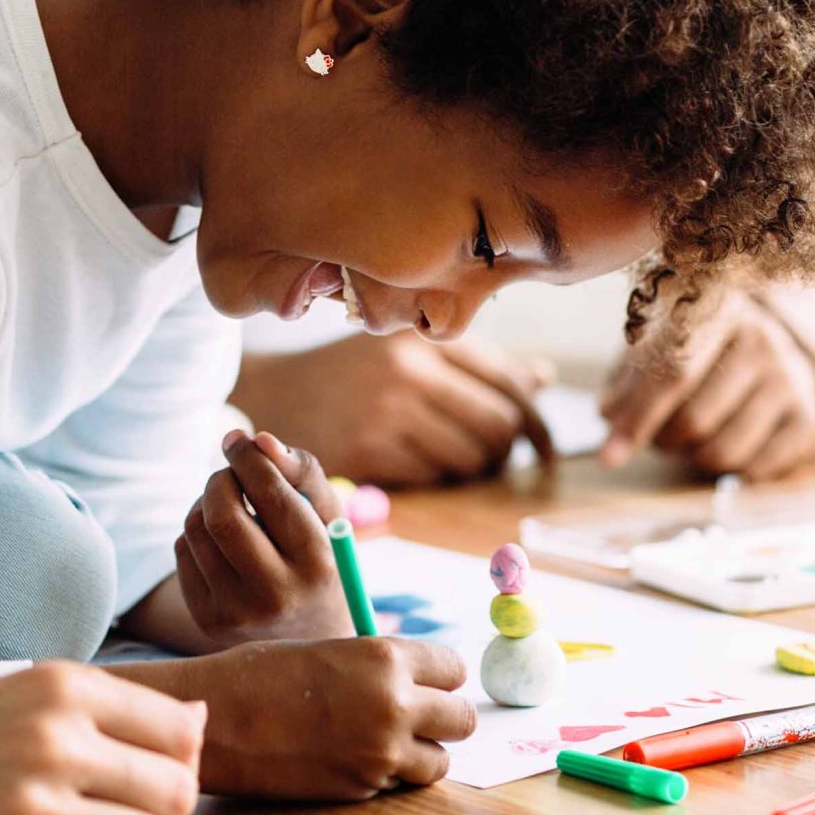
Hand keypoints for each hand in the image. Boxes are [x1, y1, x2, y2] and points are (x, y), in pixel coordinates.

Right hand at [0, 661, 204, 814]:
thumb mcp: (13, 695)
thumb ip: (103, 709)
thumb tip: (199, 723)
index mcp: (60, 686)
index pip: (180, 728)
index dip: (174, 755)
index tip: (144, 768)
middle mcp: (57, 741)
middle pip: (177, 790)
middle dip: (159, 807)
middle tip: (116, 810)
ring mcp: (37, 809)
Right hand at [120, 636, 477, 799]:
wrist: (216, 721)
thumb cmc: (262, 675)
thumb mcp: (330, 650)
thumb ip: (378, 665)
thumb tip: (417, 680)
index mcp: (385, 658)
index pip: (454, 668)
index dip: (439, 675)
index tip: (426, 681)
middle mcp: (393, 705)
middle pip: (462, 719)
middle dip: (444, 717)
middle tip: (417, 715)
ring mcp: (380, 753)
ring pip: (440, 761)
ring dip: (421, 752)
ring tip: (386, 741)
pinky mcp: (361, 789)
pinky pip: (398, 784)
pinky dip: (386, 775)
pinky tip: (353, 758)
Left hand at [174, 429, 352, 645]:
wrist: (311, 635)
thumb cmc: (320, 557)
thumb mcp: (327, 514)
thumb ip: (300, 470)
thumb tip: (257, 439)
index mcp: (317, 563)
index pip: (270, 494)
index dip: (247, 458)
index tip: (237, 440)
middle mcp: (278, 595)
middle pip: (222, 515)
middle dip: (219, 480)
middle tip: (229, 473)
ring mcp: (238, 614)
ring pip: (195, 530)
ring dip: (206, 503)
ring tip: (230, 508)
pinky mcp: (208, 620)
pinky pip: (183, 552)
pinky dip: (197, 533)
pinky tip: (222, 542)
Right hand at [229, 332, 554, 487]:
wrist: (270, 391)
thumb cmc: (350, 371)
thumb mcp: (408, 349)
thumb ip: (473, 363)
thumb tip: (543, 380)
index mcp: (426, 334)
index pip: (510, 382)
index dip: (536, 422)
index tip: (543, 447)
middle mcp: (410, 367)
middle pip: (499, 425)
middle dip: (505, 452)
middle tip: (492, 460)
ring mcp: (388, 410)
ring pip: (472, 459)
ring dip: (472, 471)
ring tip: (451, 462)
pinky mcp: (368, 450)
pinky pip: (434, 478)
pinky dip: (435, 480)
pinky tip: (414, 466)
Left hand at [599, 293, 814, 479]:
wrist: (774, 342)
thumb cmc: (699, 346)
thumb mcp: (660, 343)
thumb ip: (629, 378)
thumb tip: (608, 417)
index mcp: (717, 310)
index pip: (672, 373)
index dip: (637, 418)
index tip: (608, 455)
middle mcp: (760, 340)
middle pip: (695, 420)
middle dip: (664, 442)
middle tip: (659, 436)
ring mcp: (789, 377)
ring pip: (723, 451)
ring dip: (693, 458)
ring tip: (691, 439)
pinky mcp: (808, 415)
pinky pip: (755, 469)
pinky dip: (729, 471)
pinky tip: (726, 442)